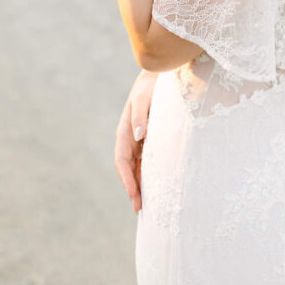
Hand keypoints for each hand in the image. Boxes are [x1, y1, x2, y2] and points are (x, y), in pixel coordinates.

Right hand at [115, 69, 158, 212]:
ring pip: (137, 166)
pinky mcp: (149, 137)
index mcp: (125, 130)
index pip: (122, 161)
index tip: (134, 196)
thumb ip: (140, 115)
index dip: (127, 180)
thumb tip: (138, 136)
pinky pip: (147, 159)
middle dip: (133, 189)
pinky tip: (157, 185)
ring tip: (149, 205)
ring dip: (140, 184)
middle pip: (128, 169)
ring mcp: (139, 138)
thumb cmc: (152, 84)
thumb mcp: (145, 97)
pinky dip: (148, 173)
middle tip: (141, 210)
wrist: (161, 74)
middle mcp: (130, 137)